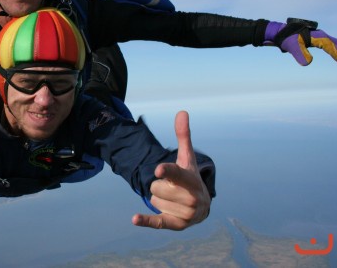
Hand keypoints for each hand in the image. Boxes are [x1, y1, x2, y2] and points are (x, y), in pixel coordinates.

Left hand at [132, 111, 210, 230]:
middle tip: (171, 187)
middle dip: (159, 186)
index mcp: (191, 180)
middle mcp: (190, 198)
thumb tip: (182, 112)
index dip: (166, 171)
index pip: (176, 174)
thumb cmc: (190, 177)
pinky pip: (158, 222)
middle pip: (156, 187)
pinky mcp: (176, 225)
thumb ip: (183, 136)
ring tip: (173, 199)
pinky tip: (134, 219)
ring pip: (153, 200)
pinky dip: (146, 221)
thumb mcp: (187, 158)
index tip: (157, 170)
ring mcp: (184, 213)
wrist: (202, 206)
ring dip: (159, 199)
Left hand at [265, 19, 336, 65]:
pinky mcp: (316, 40)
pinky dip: (334, 50)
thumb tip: (308, 63)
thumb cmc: (286, 38)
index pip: (332, 47)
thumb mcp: (292, 46)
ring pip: (333, 44)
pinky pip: (329, 45)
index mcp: (318, 37)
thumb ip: (300, 54)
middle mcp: (321, 36)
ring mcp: (319, 37)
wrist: (280, 32)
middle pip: (335, 44)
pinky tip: (335, 55)